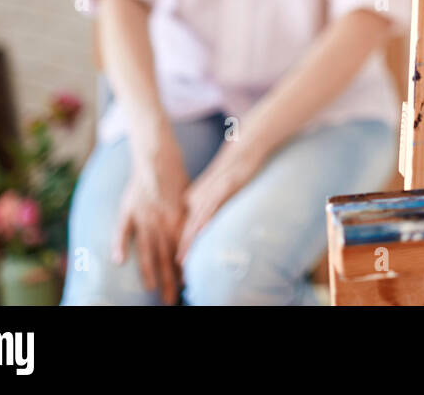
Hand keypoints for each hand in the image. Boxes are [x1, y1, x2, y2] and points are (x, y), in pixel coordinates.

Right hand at [112, 136, 187, 304]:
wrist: (158, 156)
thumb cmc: (176, 178)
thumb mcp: (188, 199)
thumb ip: (188, 219)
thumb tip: (197, 238)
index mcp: (178, 218)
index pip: (182, 250)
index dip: (183, 269)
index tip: (185, 287)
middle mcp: (162, 220)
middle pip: (166, 255)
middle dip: (169, 279)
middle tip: (170, 299)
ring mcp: (144, 216)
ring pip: (147, 248)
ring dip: (149, 269)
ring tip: (151, 288)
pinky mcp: (128, 209)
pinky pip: (123, 229)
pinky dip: (121, 244)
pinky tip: (119, 260)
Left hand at [175, 142, 260, 264]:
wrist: (244, 148)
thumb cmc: (232, 172)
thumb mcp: (216, 192)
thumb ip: (208, 208)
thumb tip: (204, 229)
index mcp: (193, 200)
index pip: (183, 229)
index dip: (180, 249)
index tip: (179, 269)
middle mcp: (197, 197)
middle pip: (186, 229)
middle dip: (182, 252)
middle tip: (179, 274)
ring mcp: (209, 193)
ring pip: (195, 221)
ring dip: (189, 243)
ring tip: (184, 262)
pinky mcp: (223, 188)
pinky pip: (211, 207)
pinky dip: (204, 221)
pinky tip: (199, 234)